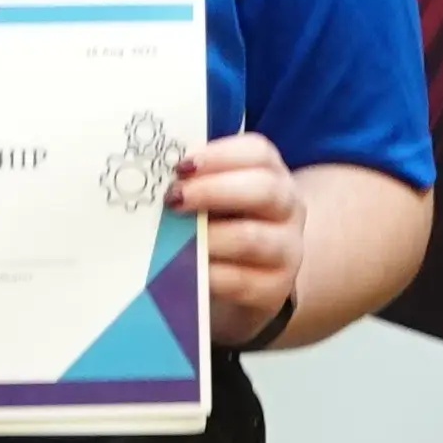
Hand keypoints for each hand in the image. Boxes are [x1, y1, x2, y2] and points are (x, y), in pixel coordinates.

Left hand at [172, 132, 305, 347]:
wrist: (250, 283)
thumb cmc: (223, 228)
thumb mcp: (215, 200)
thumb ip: (195, 183)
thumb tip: (155, 177)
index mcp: (273, 175)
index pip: (258, 153)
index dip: (219, 156)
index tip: (181, 167)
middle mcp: (288, 209)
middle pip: (264, 190)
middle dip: (213, 191)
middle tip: (173, 199)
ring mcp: (286, 251)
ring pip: (251, 238)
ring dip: (208, 236)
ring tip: (174, 239)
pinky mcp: (274, 290)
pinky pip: (241, 281)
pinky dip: (209, 275)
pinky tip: (184, 271)